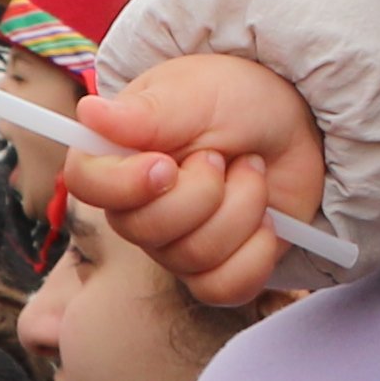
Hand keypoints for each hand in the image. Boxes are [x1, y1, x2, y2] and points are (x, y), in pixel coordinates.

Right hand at [70, 54, 327, 308]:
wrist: (293, 122)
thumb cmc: (235, 98)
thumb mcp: (195, 93)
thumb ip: (146, 112)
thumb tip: (90, 112)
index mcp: (118, 155)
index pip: (86, 184)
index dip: (124, 184)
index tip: (165, 163)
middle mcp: (137, 206)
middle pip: (144, 231)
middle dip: (203, 191)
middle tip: (222, 155)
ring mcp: (175, 244)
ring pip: (193, 258)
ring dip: (240, 208)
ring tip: (251, 171)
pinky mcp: (216, 268)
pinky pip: (224, 287)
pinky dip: (256, 251)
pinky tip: (267, 218)